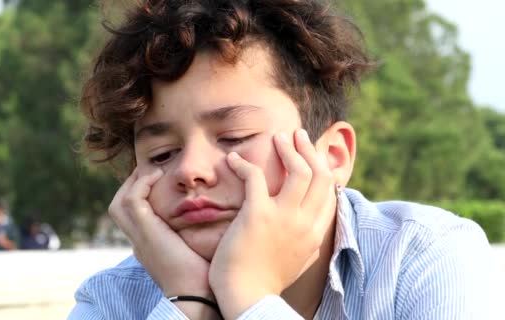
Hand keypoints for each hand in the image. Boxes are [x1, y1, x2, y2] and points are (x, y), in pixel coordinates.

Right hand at [108, 168, 212, 298]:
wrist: (197, 294)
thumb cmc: (203, 276)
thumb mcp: (194, 250)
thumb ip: (193, 234)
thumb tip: (211, 217)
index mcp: (148, 246)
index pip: (132, 216)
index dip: (141, 195)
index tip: (159, 180)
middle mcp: (138, 241)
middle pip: (118, 207)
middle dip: (131, 185)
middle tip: (152, 171)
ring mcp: (139, 237)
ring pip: (119, 202)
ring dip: (135, 182)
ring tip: (154, 171)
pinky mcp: (145, 231)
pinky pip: (133, 200)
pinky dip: (142, 184)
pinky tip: (158, 175)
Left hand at [209, 129, 336, 318]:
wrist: (247, 298)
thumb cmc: (265, 281)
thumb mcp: (298, 261)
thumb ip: (307, 241)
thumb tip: (312, 229)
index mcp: (315, 234)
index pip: (329, 192)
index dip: (321, 167)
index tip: (309, 154)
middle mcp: (305, 223)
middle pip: (320, 175)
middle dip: (309, 150)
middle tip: (296, 135)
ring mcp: (284, 218)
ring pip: (299, 170)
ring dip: (288, 148)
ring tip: (277, 137)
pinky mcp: (258, 215)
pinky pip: (255, 177)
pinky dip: (244, 164)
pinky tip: (233, 160)